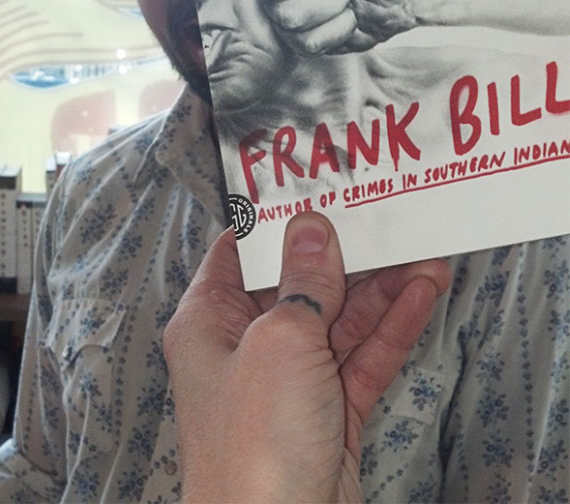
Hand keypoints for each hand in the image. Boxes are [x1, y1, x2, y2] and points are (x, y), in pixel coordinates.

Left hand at [163, 212, 450, 502]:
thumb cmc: (254, 440)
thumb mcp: (280, 341)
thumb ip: (304, 283)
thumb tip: (312, 230)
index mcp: (211, 321)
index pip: (240, 253)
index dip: (276, 224)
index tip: (314, 193)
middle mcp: (247, 345)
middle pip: (299, 284)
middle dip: (346, 257)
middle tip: (386, 222)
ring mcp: (290, 379)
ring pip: (338, 320)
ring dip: (380, 290)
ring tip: (423, 256)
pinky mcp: (328, 408)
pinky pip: (361, 357)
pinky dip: (391, 329)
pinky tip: (421, 297)